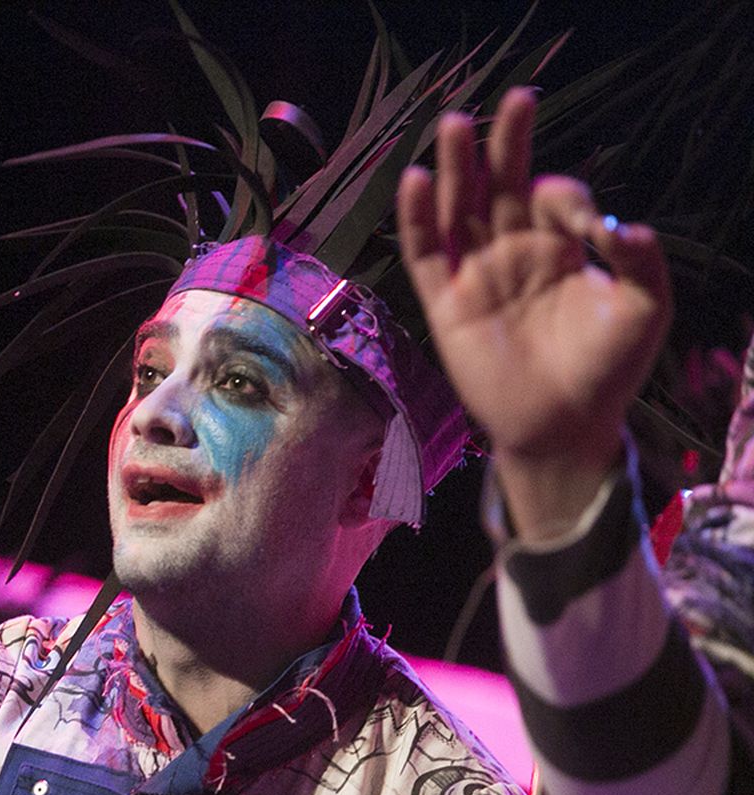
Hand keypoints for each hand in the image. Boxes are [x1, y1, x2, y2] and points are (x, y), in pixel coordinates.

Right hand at [398, 87, 672, 538]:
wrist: (565, 426)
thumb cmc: (608, 371)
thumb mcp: (645, 310)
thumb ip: (640, 262)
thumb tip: (620, 223)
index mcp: (561, 250)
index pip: (553, 198)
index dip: (566, 194)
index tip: (590, 224)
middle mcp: (514, 254)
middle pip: (501, 186)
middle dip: (505, 143)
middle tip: (514, 101)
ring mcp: (477, 276)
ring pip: (459, 209)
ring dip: (455, 167)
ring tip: (454, 123)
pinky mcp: (446, 304)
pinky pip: (425, 254)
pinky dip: (417, 218)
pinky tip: (416, 181)